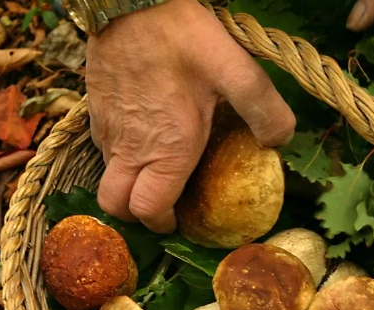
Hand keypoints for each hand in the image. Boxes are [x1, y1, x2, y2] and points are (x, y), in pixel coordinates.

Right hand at [85, 0, 295, 232]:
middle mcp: (130, 147)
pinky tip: (141, 137)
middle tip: (162, 205)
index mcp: (165, 149)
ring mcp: (107, 129)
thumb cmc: (181, 36)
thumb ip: (264, 109)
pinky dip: (118, 157)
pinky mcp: (94, 109)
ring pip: (107, 178)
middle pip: (116, 206)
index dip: (164, 224)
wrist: (130, 1)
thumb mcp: (236, 69)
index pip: (148, 210)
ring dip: (127, 186)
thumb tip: (280, 141)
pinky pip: (101, 148)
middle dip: (137, 216)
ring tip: (155, 172)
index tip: (179, 220)